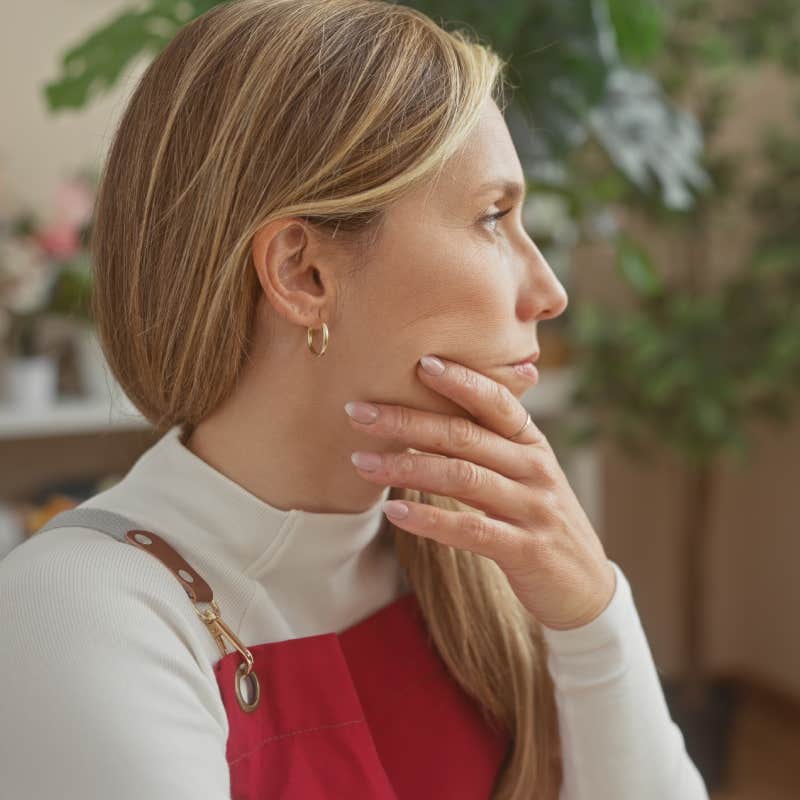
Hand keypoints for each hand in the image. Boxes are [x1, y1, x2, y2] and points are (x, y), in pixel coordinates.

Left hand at [344, 354, 616, 630]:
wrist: (586, 588)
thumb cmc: (540, 522)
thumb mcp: (526, 476)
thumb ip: (491, 446)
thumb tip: (433, 416)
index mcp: (532, 445)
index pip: (496, 402)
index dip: (460, 381)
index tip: (417, 362)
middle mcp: (535, 469)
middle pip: (465, 436)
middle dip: (407, 421)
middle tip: (357, 411)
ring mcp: (532, 509)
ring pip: (462, 478)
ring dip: (406, 467)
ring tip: (362, 462)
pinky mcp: (525, 549)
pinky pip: (470, 529)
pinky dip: (429, 519)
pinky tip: (394, 513)